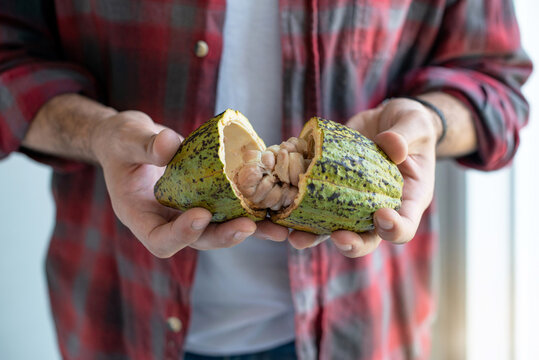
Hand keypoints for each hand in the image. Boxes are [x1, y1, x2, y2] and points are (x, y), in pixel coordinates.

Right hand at [91, 111, 287, 257]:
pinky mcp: (207, 198)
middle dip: (224, 235)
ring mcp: (189, 212)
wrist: (133, 141)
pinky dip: (253, 207)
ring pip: (220, 228)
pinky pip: (230, 208)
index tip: (200, 214)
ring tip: (277, 229)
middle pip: (198, 240)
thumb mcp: (126, 138)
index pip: (160, 240)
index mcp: (141, 216)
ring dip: (249, 229)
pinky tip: (276, 203)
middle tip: (248, 226)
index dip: (181, 234)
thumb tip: (169, 143)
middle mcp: (168, 221)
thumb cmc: (121, 141)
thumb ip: (143, 144)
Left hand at [288, 98, 437, 256]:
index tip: (382, 216)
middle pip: (364, 238)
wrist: (385, 121)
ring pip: (330, 228)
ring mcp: (349, 202)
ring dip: (312, 236)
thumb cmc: (410, 127)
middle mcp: (376, 209)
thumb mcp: (415, 125)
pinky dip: (293, 206)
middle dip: (350, 243)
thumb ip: (405, 135)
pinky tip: (277, 206)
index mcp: (406, 201)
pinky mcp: (326, 187)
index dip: (394, 228)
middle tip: (337, 238)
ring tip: (294, 238)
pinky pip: (310, 203)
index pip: (404, 227)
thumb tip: (392, 146)